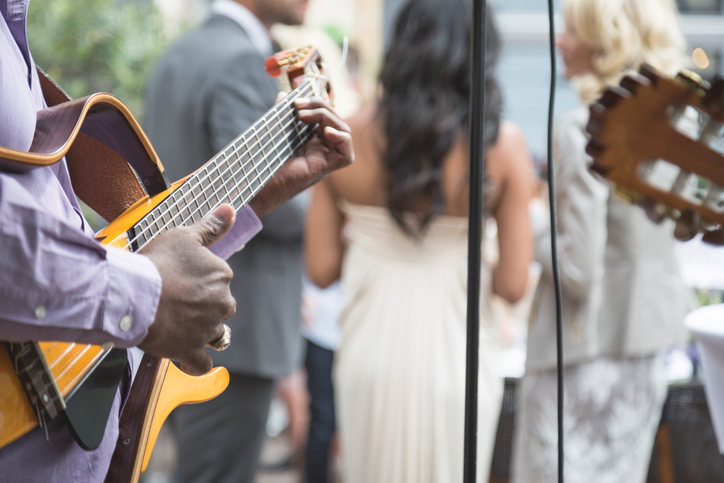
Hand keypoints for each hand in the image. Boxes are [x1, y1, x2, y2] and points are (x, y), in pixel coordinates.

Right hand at [138, 204, 236, 374]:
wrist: (132, 295)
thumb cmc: (155, 263)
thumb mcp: (183, 236)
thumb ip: (211, 226)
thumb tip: (231, 209)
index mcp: (222, 276)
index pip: (220, 279)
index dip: (201, 280)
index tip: (181, 278)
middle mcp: (222, 304)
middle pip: (221, 307)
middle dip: (205, 307)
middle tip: (178, 302)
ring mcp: (207, 330)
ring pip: (215, 334)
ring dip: (203, 332)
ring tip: (182, 326)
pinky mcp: (190, 351)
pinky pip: (202, 364)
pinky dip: (196, 363)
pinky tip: (188, 359)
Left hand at [249, 95, 353, 216]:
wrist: (255, 187)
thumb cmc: (263, 163)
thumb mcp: (275, 132)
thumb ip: (282, 114)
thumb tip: (284, 95)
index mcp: (311, 140)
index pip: (326, 115)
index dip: (316, 103)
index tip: (295, 101)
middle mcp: (321, 149)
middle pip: (336, 120)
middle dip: (320, 106)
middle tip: (298, 106)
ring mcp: (325, 159)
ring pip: (344, 132)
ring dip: (328, 118)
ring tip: (304, 116)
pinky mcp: (327, 169)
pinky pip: (346, 154)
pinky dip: (341, 139)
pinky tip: (326, 132)